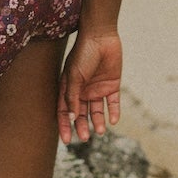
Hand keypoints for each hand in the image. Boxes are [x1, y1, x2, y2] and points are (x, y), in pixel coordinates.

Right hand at [58, 26, 122, 144]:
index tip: (66, 141)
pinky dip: (113, 112)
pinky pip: (113, 103)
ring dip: (97, 122)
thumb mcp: (74, 76)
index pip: (65, 111)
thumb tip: (71, 118)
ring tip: (100, 132)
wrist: (101, 36)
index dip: (64, 125)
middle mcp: (83, 91)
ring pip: (97, 111)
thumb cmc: (83, 53)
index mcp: (69, 88)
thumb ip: (73, 97)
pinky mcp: (112, 85)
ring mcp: (98, 88)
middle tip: (84, 138)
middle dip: (81, 127)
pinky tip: (113, 121)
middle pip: (81, 114)